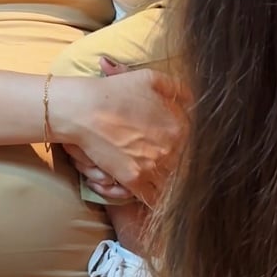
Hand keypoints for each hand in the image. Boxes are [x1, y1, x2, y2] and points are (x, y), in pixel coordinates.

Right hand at [55, 67, 189, 206]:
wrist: (84, 110)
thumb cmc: (114, 91)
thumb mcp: (150, 78)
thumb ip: (176, 88)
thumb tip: (192, 100)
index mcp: (178, 126)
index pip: (192, 141)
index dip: (183, 141)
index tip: (172, 140)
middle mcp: (170, 148)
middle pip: (183, 163)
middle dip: (176, 161)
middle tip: (163, 156)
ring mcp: (152, 167)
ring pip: (170, 181)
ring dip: (166, 179)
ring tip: (158, 173)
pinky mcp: (134, 180)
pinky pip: (152, 198)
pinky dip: (153, 197)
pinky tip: (150, 189)